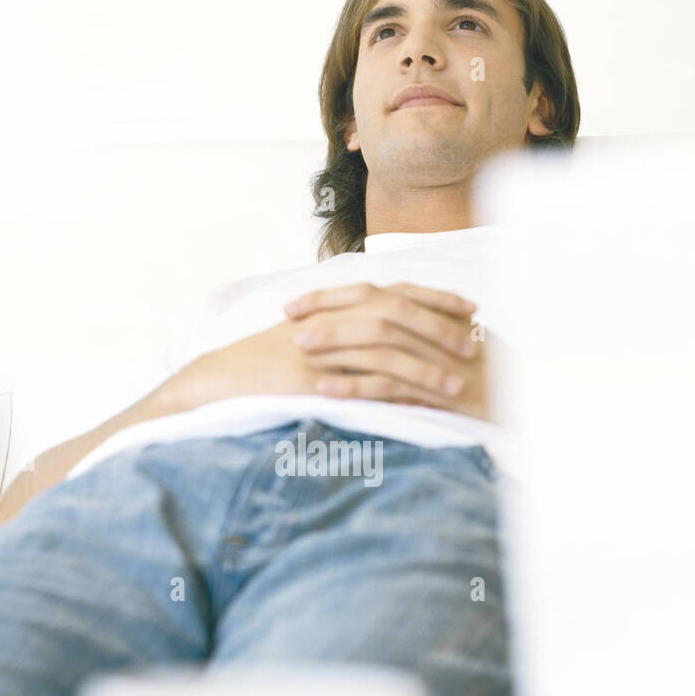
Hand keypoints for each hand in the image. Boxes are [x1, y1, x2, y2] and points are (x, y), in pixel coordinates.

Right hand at [150, 282, 488, 417]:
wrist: (219, 379)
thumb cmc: (262, 364)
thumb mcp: (306, 337)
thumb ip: (344, 332)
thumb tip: (381, 340)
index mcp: (334, 305)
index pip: (394, 290)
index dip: (434, 297)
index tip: (469, 306)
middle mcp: (332, 318)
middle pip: (398, 311)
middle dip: (441, 327)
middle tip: (475, 344)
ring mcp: (323, 347)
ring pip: (387, 346)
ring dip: (428, 365)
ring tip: (459, 385)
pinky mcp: (316, 377)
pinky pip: (366, 381)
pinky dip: (398, 390)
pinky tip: (421, 405)